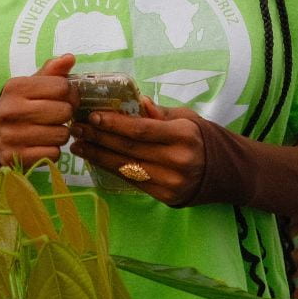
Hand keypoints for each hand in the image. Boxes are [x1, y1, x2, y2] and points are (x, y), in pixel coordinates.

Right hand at [0, 54, 77, 165]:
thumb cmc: (18, 106)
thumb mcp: (30, 85)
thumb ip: (51, 71)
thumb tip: (70, 58)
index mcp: (15, 87)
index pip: (62, 86)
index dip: (71, 92)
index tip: (66, 97)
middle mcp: (10, 110)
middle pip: (64, 111)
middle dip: (66, 113)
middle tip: (58, 115)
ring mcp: (12, 136)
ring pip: (61, 134)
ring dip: (61, 133)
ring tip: (50, 129)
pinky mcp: (16, 158)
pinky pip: (54, 154)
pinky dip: (53, 150)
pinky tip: (42, 144)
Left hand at [70, 96, 206, 205]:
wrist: (221, 173)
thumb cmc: (199, 138)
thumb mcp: (186, 118)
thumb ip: (160, 112)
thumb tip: (137, 101)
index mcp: (183, 135)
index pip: (142, 130)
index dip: (114, 124)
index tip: (92, 116)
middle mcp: (177, 160)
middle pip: (129, 148)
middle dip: (99, 138)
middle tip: (76, 129)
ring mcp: (171, 181)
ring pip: (126, 167)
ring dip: (98, 156)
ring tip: (79, 146)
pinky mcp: (165, 196)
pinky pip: (132, 181)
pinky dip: (111, 169)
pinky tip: (96, 159)